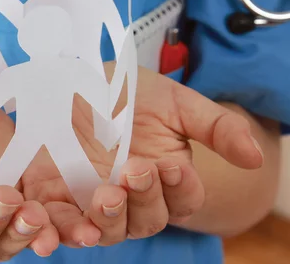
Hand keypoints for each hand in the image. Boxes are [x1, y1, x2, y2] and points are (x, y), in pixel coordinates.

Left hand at [21, 65, 263, 246]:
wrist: (80, 80)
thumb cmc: (132, 93)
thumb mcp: (175, 103)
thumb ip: (215, 126)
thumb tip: (255, 158)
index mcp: (166, 179)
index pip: (183, 198)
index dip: (181, 187)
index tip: (172, 165)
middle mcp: (133, 197)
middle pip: (148, 220)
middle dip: (144, 199)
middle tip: (134, 171)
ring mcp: (95, 200)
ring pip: (109, 230)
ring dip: (109, 220)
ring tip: (105, 196)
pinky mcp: (58, 197)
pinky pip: (59, 225)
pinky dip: (58, 233)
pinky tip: (59, 232)